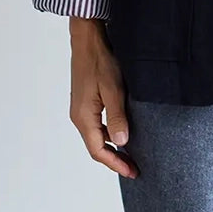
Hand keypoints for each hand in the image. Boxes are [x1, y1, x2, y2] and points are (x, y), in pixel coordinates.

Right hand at [68, 18, 138, 177]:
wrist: (88, 40)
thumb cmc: (100, 61)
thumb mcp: (113, 90)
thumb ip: (116, 117)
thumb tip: (121, 143)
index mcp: (83, 117)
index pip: (98, 150)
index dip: (115, 163)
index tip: (132, 171)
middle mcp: (79, 116)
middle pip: (96, 146)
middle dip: (114, 159)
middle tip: (134, 167)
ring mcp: (81, 109)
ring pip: (95, 136)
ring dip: (111, 147)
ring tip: (130, 154)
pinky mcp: (85, 102)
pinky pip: (96, 125)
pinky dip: (107, 134)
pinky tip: (120, 133)